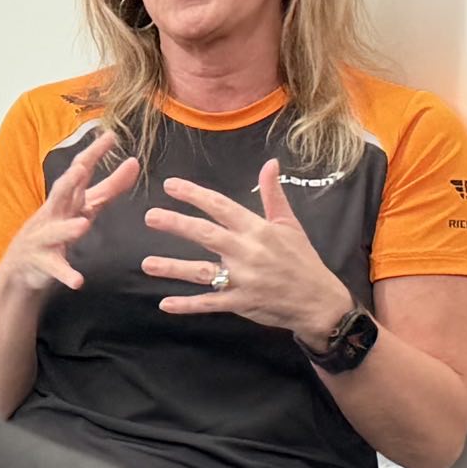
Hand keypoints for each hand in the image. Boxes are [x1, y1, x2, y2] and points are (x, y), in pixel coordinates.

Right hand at [0, 133, 140, 298]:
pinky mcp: (43, 263)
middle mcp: (53, 214)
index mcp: (66, 199)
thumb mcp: (84, 207)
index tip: (111, 135)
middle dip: (69, 181)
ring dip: (68, 228)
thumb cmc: (56, 230)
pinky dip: (66, 274)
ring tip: (82, 224)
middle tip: (80, 168)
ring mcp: (45, 239)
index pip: (80, 172)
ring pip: (56, 231)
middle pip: (60, 194)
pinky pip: (56, 269)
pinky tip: (78, 281)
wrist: (23, 267)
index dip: (94, 154)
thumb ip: (110, 187)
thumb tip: (134, 163)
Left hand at [142, 159, 354, 345]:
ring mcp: (243, 279)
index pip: (221, 207)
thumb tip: (270, 163)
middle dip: (177, 224)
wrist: (319, 301)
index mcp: (258, 230)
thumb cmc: (302, 260)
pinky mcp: (241, 303)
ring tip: (147, 263)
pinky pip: (209, 304)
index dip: (195, 195)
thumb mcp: (290, 225)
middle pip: (206, 234)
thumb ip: (273, 194)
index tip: (170, 186)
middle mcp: (247, 252)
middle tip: (151, 217)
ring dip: (173, 267)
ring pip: (202, 271)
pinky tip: (165, 303)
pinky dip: (187, 305)